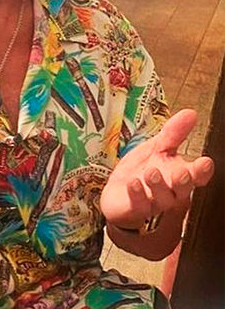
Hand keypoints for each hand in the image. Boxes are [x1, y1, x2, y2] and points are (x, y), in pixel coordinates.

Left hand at [101, 109, 213, 230]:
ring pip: (163, 198)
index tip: (205, 162)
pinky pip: (139, 204)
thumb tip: (190, 113)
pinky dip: (137, 194)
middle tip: (182, 172)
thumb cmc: (141, 171)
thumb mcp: (156, 148)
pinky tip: (134, 183)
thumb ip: (173, 134)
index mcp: (180, 175)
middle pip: (183, 190)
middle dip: (184, 182)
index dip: (202, 171)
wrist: (117, 195)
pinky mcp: (135, 209)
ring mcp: (153, 202)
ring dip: (158, 185)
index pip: (197, 176)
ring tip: (151, 172)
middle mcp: (171, 192)